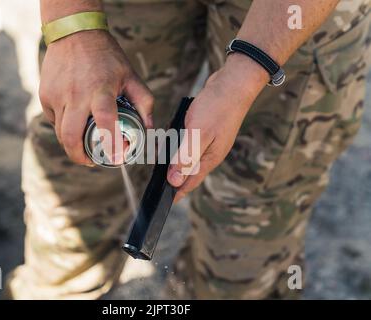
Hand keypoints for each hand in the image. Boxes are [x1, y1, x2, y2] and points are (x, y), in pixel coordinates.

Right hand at [39, 30, 153, 164]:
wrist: (74, 32)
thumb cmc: (106, 56)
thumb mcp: (130, 75)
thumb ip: (144, 101)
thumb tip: (149, 128)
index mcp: (100, 90)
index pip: (105, 121)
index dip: (111, 143)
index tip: (116, 157)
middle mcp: (76, 95)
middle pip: (71, 137)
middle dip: (79, 156)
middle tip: (90, 161)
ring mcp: (57, 95)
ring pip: (60, 132)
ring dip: (71, 142)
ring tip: (83, 143)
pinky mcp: (44, 94)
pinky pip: (52, 119)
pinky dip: (62, 125)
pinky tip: (73, 118)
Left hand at [167, 54, 268, 201]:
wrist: (234, 82)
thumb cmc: (218, 107)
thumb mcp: (198, 134)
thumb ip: (186, 158)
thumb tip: (174, 180)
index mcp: (210, 158)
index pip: (191, 182)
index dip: (177, 192)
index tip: (165, 202)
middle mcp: (210, 152)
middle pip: (189, 170)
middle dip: (174, 176)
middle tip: (158, 180)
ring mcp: (209, 140)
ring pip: (188, 155)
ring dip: (175, 157)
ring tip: (160, 159)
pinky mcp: (205, 128)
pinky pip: (188, 141)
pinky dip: (178, 141)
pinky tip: (170, 136)